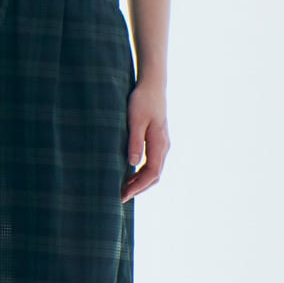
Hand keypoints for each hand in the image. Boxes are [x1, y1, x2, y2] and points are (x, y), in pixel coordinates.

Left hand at [122, 79, 168, 200]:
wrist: (152, 85)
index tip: (124, 195)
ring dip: (140, 181)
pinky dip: (141, 171)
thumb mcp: (135, 120)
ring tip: (123, 188)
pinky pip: (151, 161)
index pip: (151, 173)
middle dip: (138, 188)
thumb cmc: (142, 100)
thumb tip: (133, 164)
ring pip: (153, 170)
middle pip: (154, 176)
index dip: (138, 187)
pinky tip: (129, 172)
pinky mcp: (156, 139)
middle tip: (120, 197)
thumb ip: (134, 142)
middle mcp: (163, 147)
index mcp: (159, 144)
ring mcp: (161, 143)